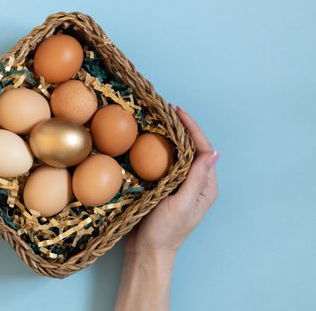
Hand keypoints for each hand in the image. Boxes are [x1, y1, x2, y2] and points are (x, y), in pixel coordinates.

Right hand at [125, 105, 219, 257]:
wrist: (148, 252)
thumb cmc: (165, 231)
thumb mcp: (182, 204)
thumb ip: (197, 179)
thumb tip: (214, 152)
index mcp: (205, 186)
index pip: (203, 149)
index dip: (192, 128)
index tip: (177, 112)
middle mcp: (196, 183)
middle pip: (193, 148)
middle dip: (182, 128)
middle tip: (166, 111)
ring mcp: (181, 185)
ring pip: (180, 154)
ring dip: (171, 137)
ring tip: (159, 121)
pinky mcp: (166, 188)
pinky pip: (166, 163)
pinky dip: (159, 150)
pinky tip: (148, 142)